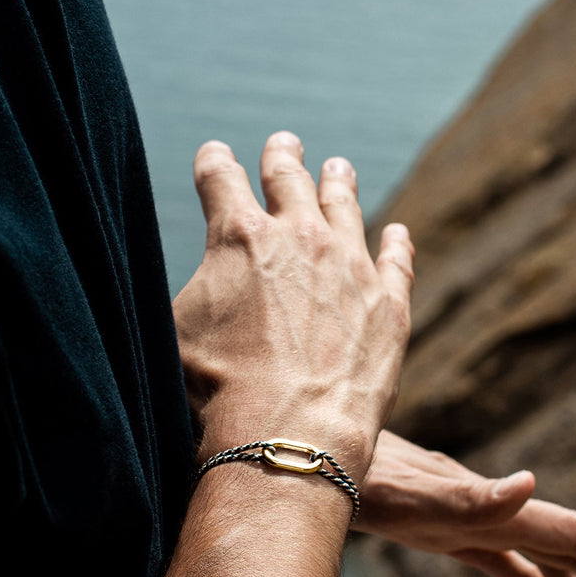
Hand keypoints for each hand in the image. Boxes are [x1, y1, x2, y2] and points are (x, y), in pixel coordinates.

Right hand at [173, 133, 413, 481]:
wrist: (287, 432)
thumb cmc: (217, 391)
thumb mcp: (177, 329)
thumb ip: (197, 287)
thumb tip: (204, 278)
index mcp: (240, 235)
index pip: (220, 177)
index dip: (214, 163)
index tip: (215, 156)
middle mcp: (300, 235)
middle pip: (289, 176)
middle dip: (281, 156)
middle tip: (284, 143)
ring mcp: (350, 265)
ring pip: (345, 206)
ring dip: (337, 183)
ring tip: (337, 169)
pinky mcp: (388, 303)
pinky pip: (396, 261)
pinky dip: (397, 244)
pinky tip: (398, 234)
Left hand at [357, 431, 575, 576]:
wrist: (309, 462)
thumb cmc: (354, 481)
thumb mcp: (407, 494)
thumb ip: (469, 496)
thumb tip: (531, 483)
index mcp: (492, 508)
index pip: (573, 537)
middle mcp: (488, 510)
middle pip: (567, 545)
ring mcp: (467, 519)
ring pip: (538, 554)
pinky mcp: (441, 529)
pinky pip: (500, 561)